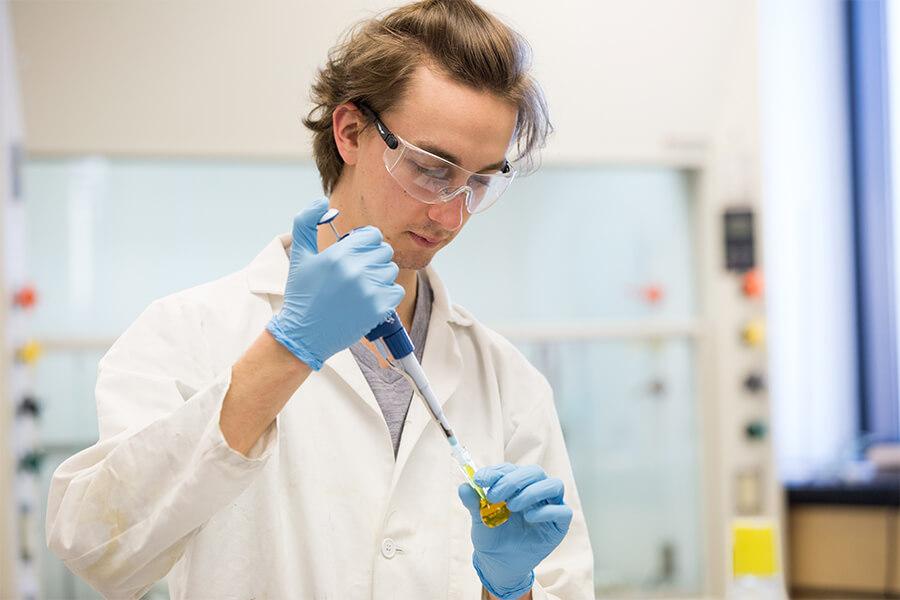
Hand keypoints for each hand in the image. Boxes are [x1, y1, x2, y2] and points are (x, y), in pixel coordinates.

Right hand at [267, 198, 403, 369]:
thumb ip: (305, 222)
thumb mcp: (299, 255)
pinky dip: (386, 295)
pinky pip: (396, 291)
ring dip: (380, 277)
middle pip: (385, 251)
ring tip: (361, 287)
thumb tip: (321, 202)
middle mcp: (356, 270)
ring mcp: (369, 290)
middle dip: (374, 259)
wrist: (304, 334)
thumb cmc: (302, 294)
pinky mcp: (378, 309)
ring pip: (391, 271)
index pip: (373, 235)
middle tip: (358, 272)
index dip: (366, 242)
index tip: (357, 253)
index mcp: (339, 254)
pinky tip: (369, 300)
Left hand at [458, 464, 572, 599]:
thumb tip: (464, 486)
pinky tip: (529, 518)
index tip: (479, 480)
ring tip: (512, 506)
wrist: (500, 563)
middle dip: (513, 480)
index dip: (496, 471)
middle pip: (534, 472)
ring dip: (531, 492)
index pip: (511, 469)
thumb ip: (474, 502)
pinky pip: (563, 511)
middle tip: (494, 496)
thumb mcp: (479, 519)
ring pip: (554, 485)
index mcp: (516, 485)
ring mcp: (550, 505)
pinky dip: (546, 511)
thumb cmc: (493, 536)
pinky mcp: (559, 524)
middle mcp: (536, 490)